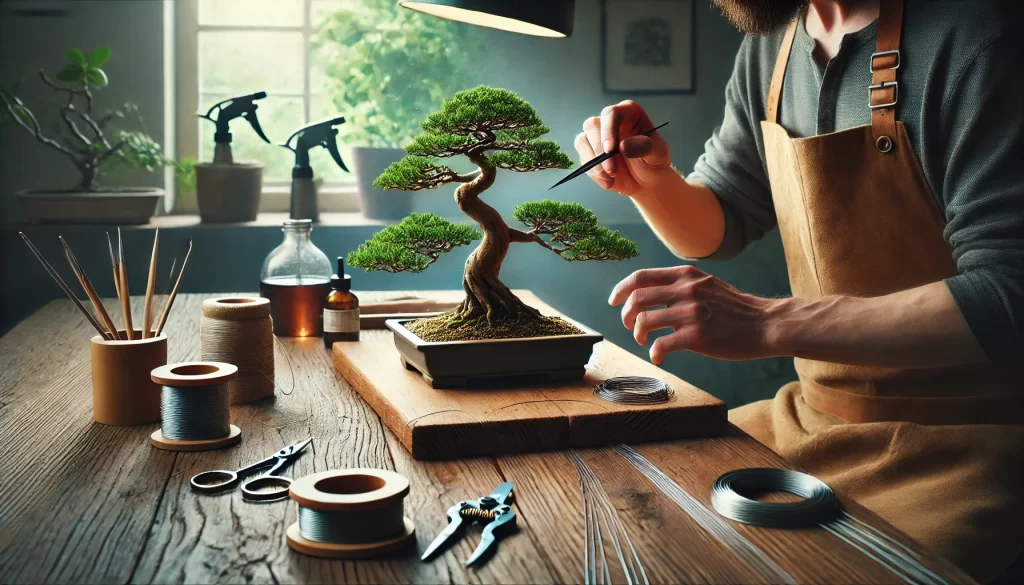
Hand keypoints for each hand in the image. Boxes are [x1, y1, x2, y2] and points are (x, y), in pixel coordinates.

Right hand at [576, 100, 672, 196]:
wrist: (646, 180)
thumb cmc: (654, 161)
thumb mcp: (658, 154)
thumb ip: (644, 147)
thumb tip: (623, 145)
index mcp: (629, 112)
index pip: (612, 113)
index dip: (608, 130)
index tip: (610, 150)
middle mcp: (610, 120)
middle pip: (592, 126)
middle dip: (599, 151)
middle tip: (612, 171)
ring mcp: (597, 135)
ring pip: (582, 141)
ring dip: (595, 163)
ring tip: (612, 177)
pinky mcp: (590, 151)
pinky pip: (583, 158)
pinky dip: (594, 172)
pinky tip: (608, 181)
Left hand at [608, 266, 782, 363]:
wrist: (765, 324)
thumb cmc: (735, 309)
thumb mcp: (707, 284)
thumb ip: (680, 286)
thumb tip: (651, 298)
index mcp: (686, 275)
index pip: (641, 277)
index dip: (621, 289)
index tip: (614, 301)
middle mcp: (687, 290)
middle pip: (637, 298)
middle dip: (626, 315)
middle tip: (629, 326)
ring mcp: (692, 313)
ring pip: (644, 321)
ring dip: (637, 333)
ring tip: (643, 341)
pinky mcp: (697, 336)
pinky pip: (661, 345)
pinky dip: (654, 353)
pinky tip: (658, 357)